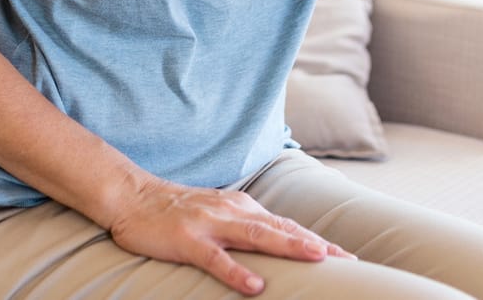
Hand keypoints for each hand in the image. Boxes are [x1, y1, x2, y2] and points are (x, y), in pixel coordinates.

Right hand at [107, 177, 353, 295]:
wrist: (133, 196)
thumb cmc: (178, 211)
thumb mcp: (219, 214)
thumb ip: (246, 227)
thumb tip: (278, 243)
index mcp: (243, 208)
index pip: (288, 226)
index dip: (318, 240)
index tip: (348, 256)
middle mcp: (233, 212)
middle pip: (282, 229)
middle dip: (317, 245)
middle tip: (348, 260)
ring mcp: (211, 225)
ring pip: (257, 236)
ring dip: (289, 247)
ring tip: (318, 259)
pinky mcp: (189, 240)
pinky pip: (216, 258)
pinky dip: (237, 272)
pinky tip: (254, 286)